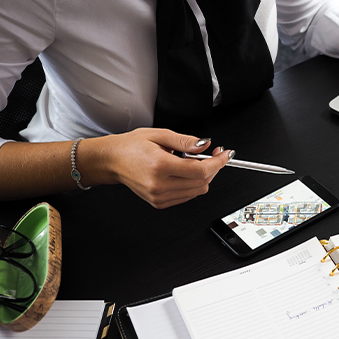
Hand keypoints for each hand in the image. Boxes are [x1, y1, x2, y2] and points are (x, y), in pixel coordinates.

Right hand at [98, 128, 231, 208]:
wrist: (112, 161)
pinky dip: (193, 184)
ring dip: (204, 176)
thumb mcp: (160, 135)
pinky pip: (187, 196)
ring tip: (193, 162)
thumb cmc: (132, 147)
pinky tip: (184, 172)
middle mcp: (160, 185)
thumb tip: (205, 145)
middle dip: (213, 167)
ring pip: (197, 191)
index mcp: (160, 166)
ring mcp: (159, 196)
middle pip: (202, 182)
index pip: (200, 170)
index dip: (218, 162)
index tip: (226, 154)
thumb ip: (186, 141)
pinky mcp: (159, 203)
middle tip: (213, 154)